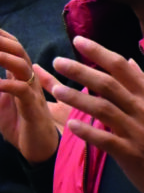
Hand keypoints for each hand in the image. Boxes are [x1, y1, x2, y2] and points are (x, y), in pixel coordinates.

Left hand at [0, 24, 62, 163]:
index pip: (12, 48)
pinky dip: (6, 85)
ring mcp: (32, 92)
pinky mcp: (33, 108)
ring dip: (2, 58)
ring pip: (22, 67)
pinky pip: (22, 91)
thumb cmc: (18, 121)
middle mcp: (28, 79)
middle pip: (19, 51)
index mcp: (20, 75)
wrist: (34, 148)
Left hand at [51, 36, 143, 192]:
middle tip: (58, 61)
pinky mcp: (130, 152)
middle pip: (108, 85)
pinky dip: (88, 131)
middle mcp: (143, 108)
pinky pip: (106, 140)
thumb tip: (128, 61)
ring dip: (79, 98)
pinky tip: (71, 124)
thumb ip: (141, 83)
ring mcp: (137, 131)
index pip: (121, 67)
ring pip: (104, 110)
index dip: (99, 52)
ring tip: (57, 90)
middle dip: (82, 71)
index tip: (78, 40)